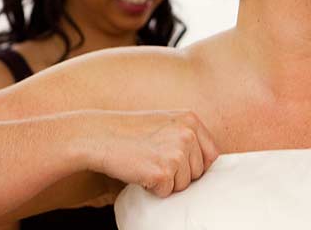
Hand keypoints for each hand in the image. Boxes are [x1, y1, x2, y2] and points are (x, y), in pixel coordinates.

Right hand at [84, 110, 218, 197]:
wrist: (98, 135)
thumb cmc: (129, 131)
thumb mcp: (165, 123)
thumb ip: (186, 135)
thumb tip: (207, 162)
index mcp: (191, 119)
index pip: (212, 154)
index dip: (196, 165)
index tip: (179, 165)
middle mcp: (188, 134)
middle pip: (198, 172)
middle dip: (179, 174)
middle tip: (154, 160)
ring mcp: (177, 153)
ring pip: (184, 185)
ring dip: (166, 182)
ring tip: (146, 164)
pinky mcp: (164, 172)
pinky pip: (167, 192)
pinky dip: (153, 188)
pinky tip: (140, 172)